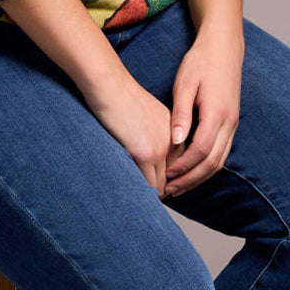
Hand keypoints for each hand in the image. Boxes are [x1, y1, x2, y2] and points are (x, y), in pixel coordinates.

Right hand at [85, 71, 178, 197]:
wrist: (110, 86)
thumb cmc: (120, 97)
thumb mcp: (147, 114)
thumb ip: (154, 132)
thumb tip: (145, 150)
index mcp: (175, 131)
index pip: (179, 164)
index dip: (169, 178)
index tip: (158, 187)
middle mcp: (173, 141)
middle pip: (174, 177)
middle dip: (165, 190)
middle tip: (150, 200)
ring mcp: (160, 149)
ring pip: (162, 185)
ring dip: (153, 195)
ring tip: (142, 203)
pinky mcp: (144, 154)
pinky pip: (148, 184)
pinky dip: (143, 193)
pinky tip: (134, 194)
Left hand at [163, 20, 243, 196]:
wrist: (224, 48)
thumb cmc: (200, 63)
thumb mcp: (185, 85)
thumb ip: (180, 114)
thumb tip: (175, 141)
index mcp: (217, 113)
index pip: (201, 150)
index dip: (183, 166)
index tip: (165, 175)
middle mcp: (229, 123)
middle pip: (212, 163)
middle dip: (190, 180)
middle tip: (169, 190)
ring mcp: (233, 124)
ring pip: (220, 162)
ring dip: (199, 178)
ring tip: (178, 187)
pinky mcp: (231, 124)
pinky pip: (222, 153)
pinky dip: (207, 167)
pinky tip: (190, 172)